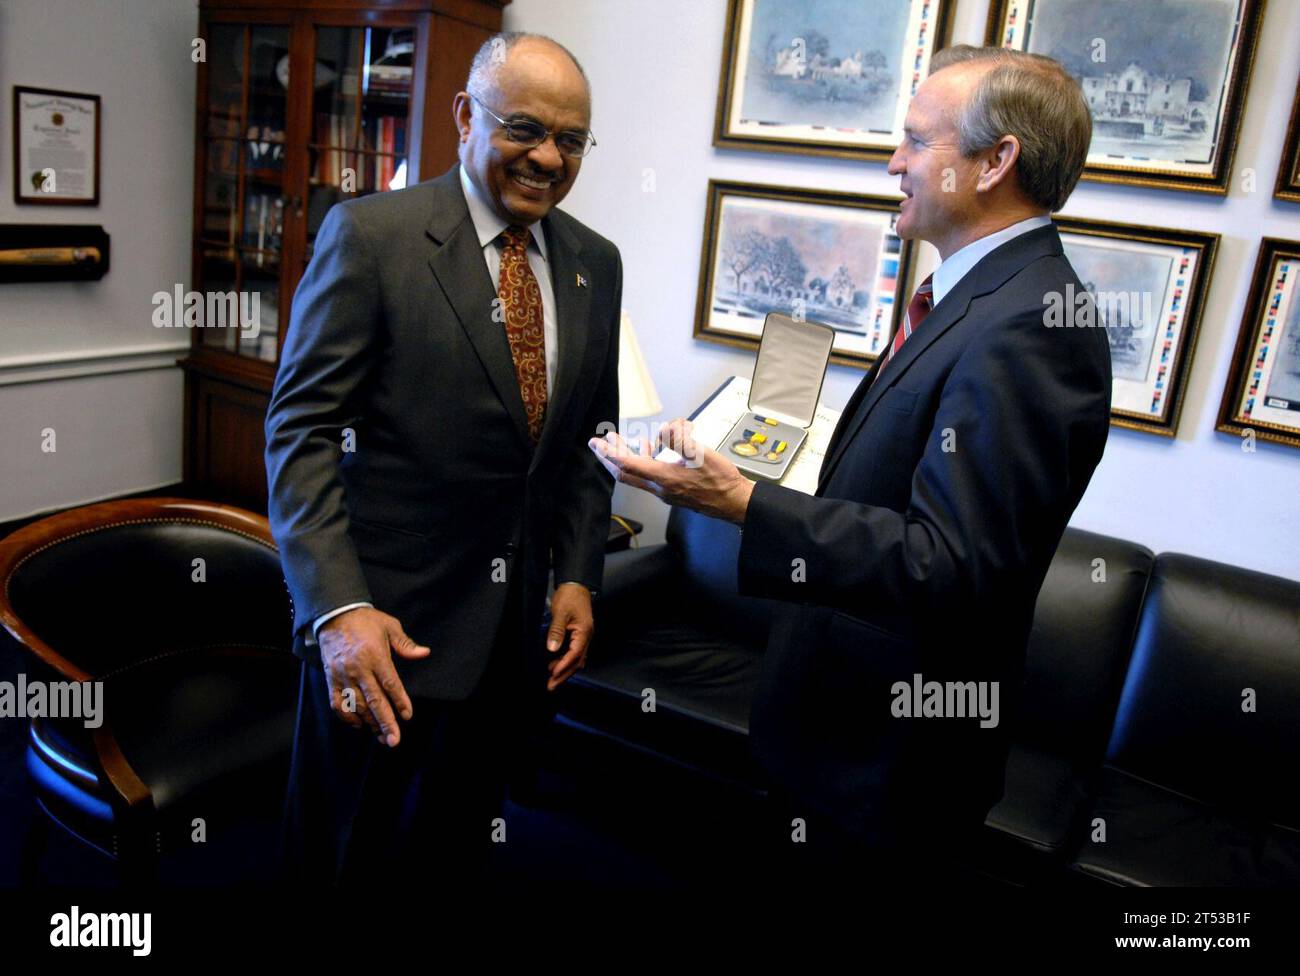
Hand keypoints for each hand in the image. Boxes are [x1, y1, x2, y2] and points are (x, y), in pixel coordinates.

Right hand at [318, 607, 430, 746]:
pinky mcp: (331, 680)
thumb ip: (406, 644)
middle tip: (394, 740)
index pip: (390, 684)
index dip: (399, 702)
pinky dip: (348, 717)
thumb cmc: (366, 621)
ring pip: (357, 706)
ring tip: (382, 737)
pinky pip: (338, 704)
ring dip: (370, 723)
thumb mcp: (390, 626)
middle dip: (385, 723)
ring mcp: (343, 676)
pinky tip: (359, 724)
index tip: (407, 716)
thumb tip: (425, 653)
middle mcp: (358, 668)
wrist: (334, 615)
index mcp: (375, 656)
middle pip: (374, 701)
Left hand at [546, 582, 592, 691]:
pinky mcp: (579, 636)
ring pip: (577, 659)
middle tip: (551, 685)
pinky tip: (556, 665)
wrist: (576, 586)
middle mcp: (586, 636)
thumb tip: (552, 649)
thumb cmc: (570, 597)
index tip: (553, 674)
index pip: (575, 654)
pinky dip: (566, 662)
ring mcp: (584, 637)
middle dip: (564, 674)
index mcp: (584, 632)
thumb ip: (556, 631)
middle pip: (577, 661)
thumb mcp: (560, 613)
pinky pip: (575, 653)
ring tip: (552, 679)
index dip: (564, 665)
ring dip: (565, 670)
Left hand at [587, 418, 755, 523]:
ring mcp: (666, 492)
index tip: (597, 443)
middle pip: (625, 473)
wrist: (734, 503)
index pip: (628, 464)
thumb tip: (665, 429)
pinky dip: (646, 462)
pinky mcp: (673, 492)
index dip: (610, 453)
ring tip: (626, 442)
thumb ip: (679, 439)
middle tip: (600, 442)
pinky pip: (651, 477)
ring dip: (628, 458)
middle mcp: (660, 488)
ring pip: (637, 475)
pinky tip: (654, 450)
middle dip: (610, 457)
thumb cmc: (721, 481)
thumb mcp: (701, 453)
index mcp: (664, 478)